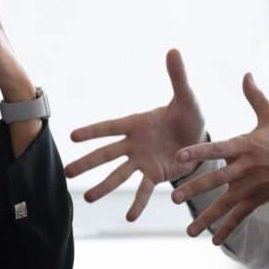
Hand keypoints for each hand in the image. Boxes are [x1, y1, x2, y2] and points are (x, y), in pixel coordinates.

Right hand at [65, 50, 204, 220]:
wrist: (201, 139)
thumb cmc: (189, 115)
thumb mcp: (186, 98)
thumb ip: (177, 77)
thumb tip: (173, 50)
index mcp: (136, 124)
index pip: (110, 127)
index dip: (92, 132)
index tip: (72, 136)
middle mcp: (134, 144)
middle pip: (106, 155)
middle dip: (87, 164)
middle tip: (67, 173)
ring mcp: (142, 162)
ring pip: (119, 176)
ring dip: (104, 187)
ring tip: (88, 199)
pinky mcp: (155, 175)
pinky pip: (144, 190)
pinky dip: (138, 203)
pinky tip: (130, 217)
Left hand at [171, 73, 268, 244]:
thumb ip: (255, 97)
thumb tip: (246, 73)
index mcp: (246, 146)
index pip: (218, 149)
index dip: (198, 152)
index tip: (179, 156)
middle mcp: (247, 168)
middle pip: (217, 180)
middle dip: (195, 189)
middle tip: (174, 197)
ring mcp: (253, 186)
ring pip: (226, 204)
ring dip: (206, 217)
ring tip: (189, 231)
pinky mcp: (260, 200)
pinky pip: (241, 217)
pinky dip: (227, 229)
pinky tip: (213, 240)